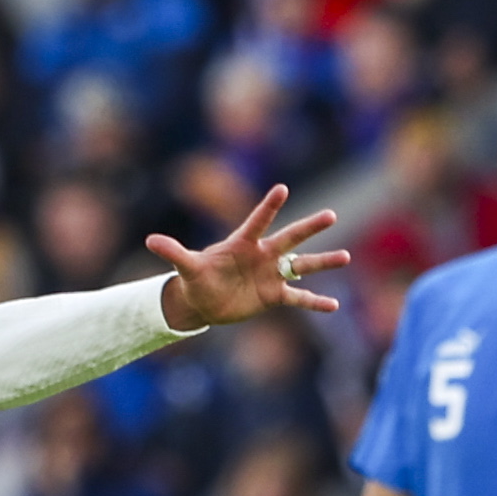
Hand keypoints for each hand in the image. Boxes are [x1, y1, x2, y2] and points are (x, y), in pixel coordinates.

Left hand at [150, 185, 346, 328]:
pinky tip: (334, 306)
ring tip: (346, 257)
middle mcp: (263, 255)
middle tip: (331, 214)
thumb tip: (150, 239)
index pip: (258, 221)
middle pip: (290, 238)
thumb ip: (174, 252)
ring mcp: (272, 275)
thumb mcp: (187, 267)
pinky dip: (314, 302)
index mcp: (243, 243)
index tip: (282, 189)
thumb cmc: (198, 278)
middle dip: (309, 227)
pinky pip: (298, 298)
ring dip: (323, 262)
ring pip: (302, 266)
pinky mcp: (275, 296)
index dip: (268, 207)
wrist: (206, 301)